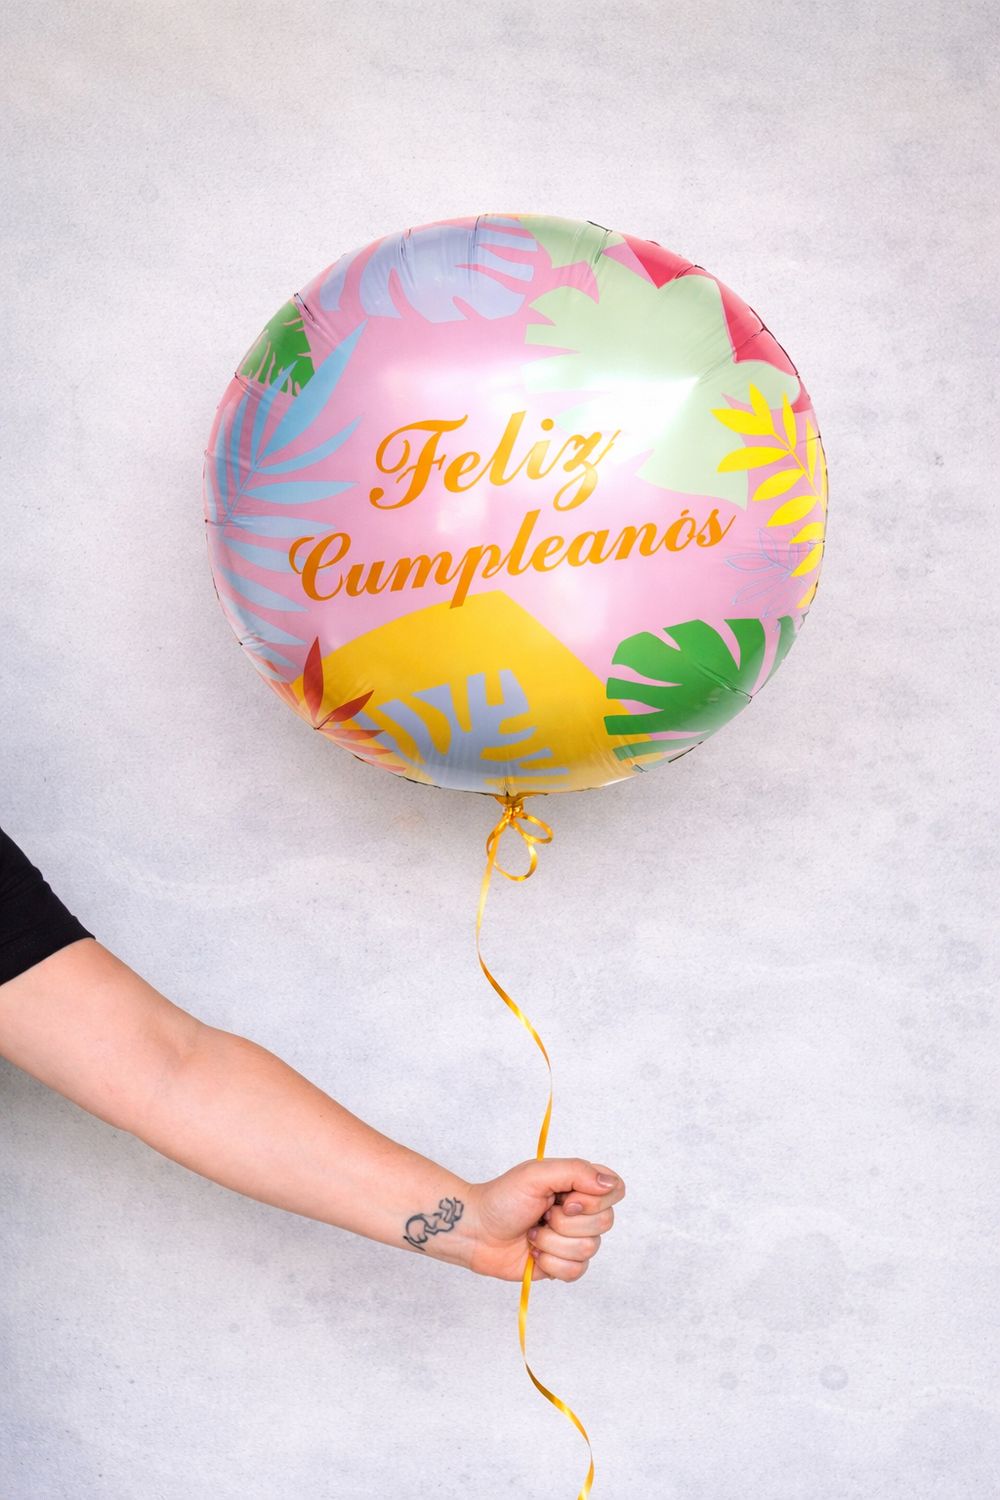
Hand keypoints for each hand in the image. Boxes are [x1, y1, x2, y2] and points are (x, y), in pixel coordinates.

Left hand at [462, 1158, 624, 1281]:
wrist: (476, 1231)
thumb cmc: (502, 1198)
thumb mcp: (536, 1174)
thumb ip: (576, 1172)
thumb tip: (610, 1184)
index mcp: (578, 1185)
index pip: (614, 1190)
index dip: (593, 1199)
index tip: (566, 1199)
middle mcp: (581, 1212)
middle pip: (605, 1223)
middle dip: (565, 1222)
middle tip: (542, 1214)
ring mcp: (573, 1240)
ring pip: (589, 1249)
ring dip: (552, 1242)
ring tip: (533, 1233)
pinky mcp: (563, 1265)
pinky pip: (576, 1271)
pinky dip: (550, 1262)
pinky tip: (534, 1252)